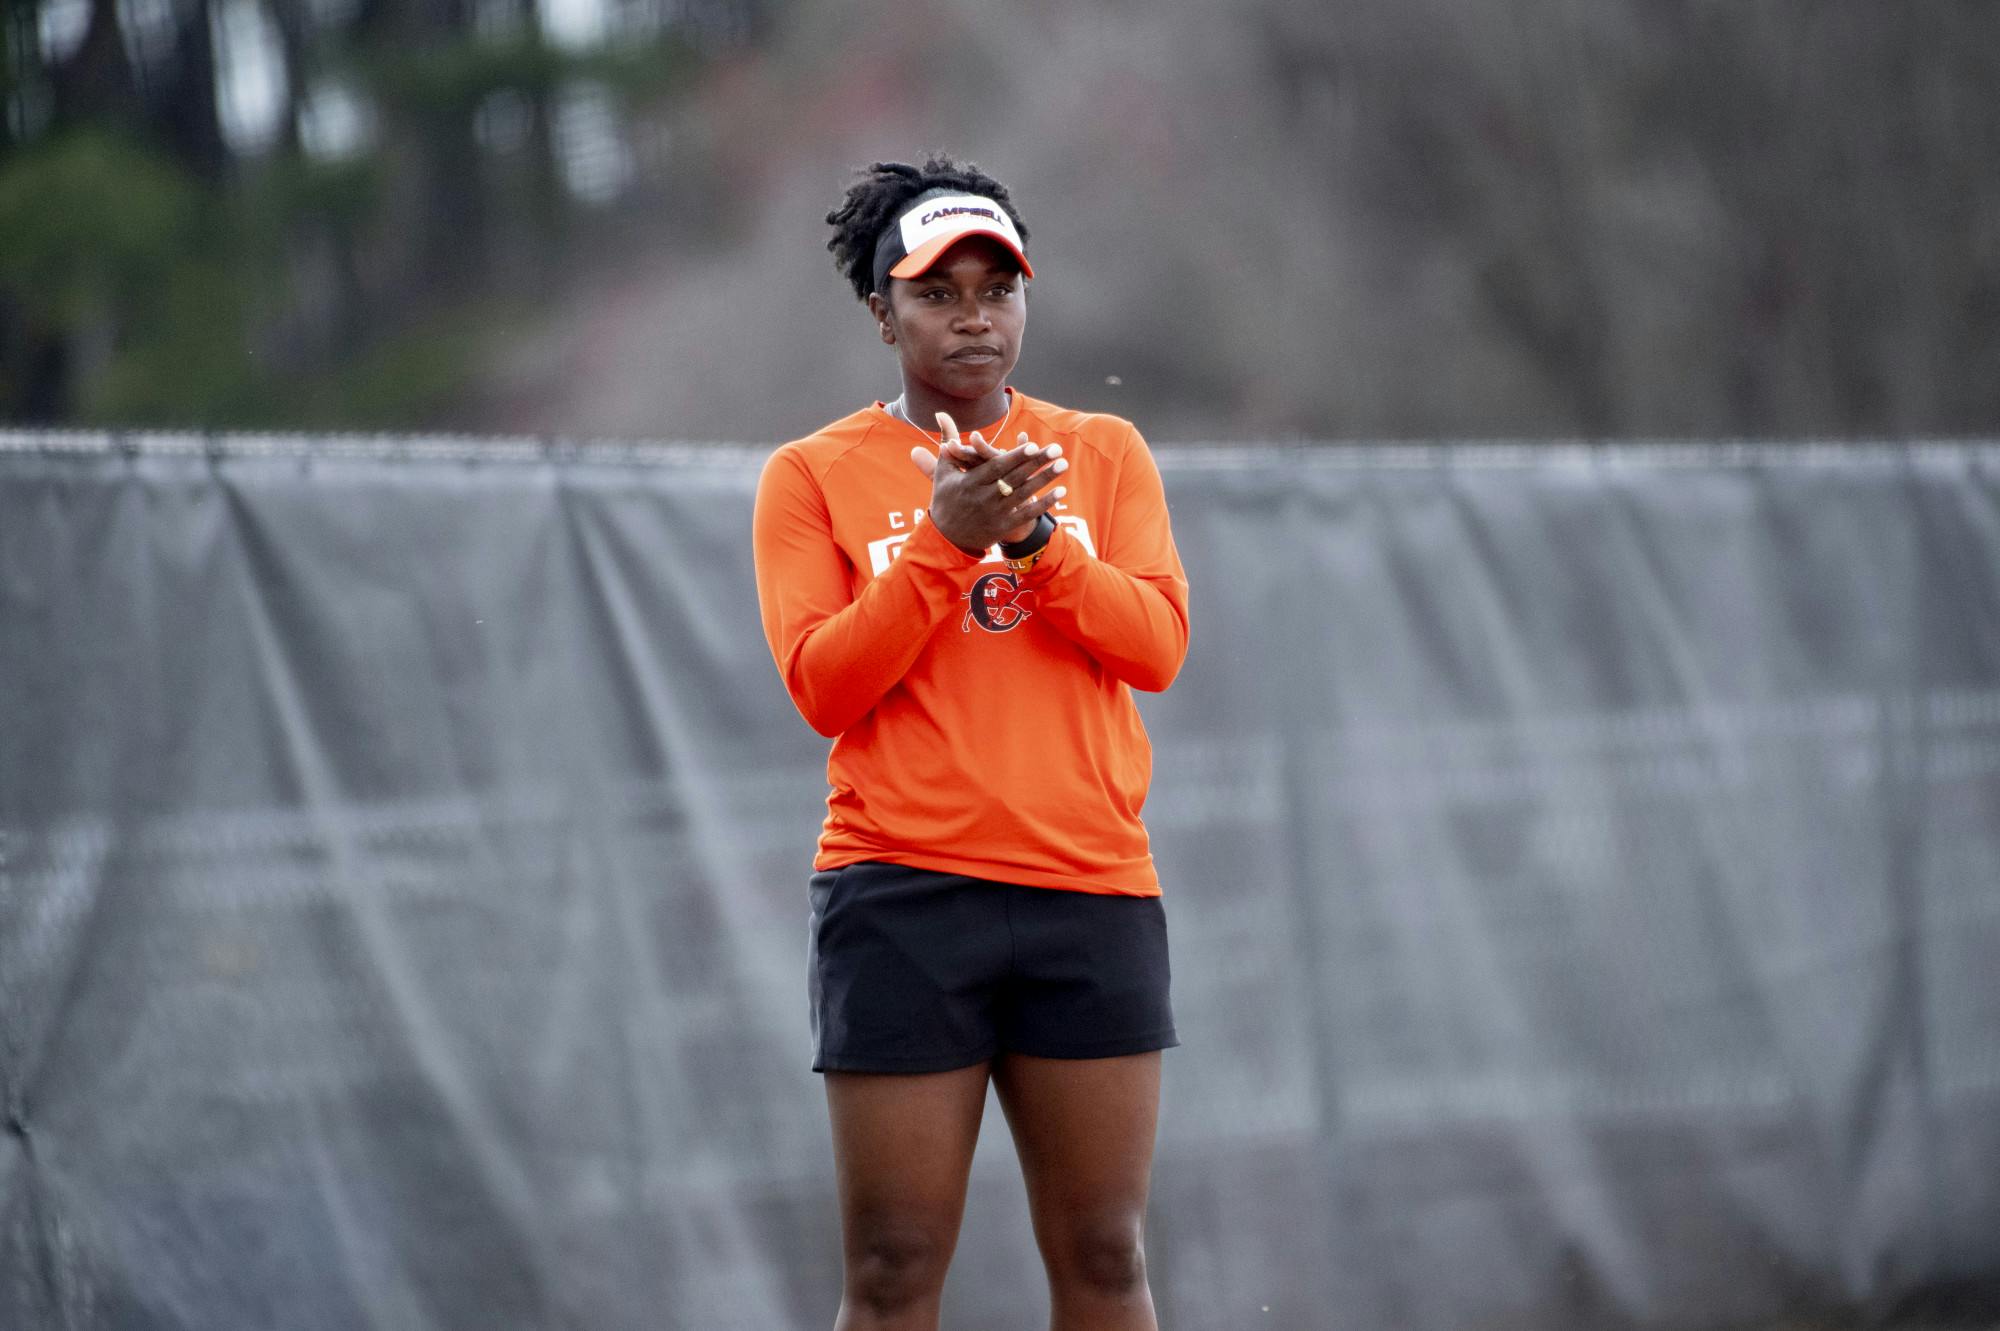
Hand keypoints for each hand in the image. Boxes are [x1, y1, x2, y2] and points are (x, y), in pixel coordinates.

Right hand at [909, 411, 1067, 549]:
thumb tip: (941, 413)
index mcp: (970, 483)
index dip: (1015, 457)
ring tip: (1063, 464)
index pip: (996, 468)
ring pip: (1024, 494)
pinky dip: (1045, 503)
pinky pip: (1027, 514)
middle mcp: (983, 498)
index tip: (1033, 445)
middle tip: (1057, 449)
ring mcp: (995, 514)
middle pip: (1015, 478)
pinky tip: (1061, 490)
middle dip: (1037, 463)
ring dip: (1045, 479)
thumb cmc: (945, 497)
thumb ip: (948, 441)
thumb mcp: (944, 469)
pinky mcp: (1003, 527)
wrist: (945, 538)